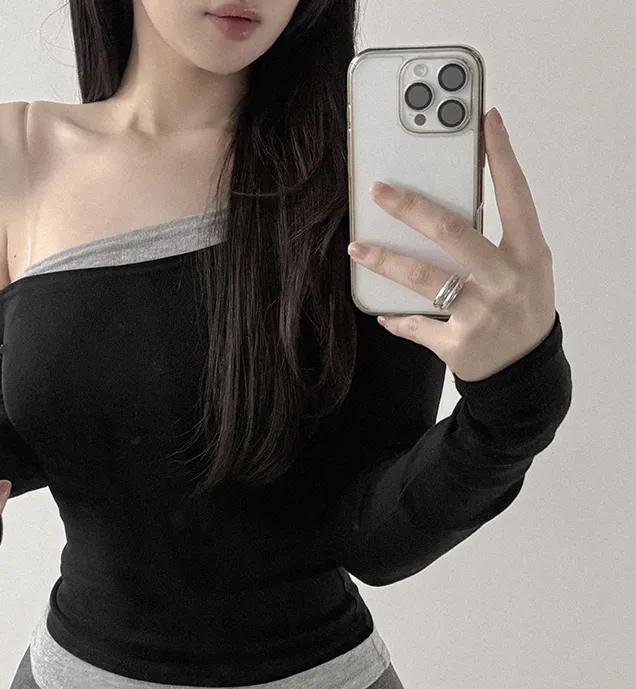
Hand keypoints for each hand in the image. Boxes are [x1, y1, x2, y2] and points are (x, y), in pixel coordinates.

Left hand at [347, 107, 556, 381]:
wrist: (525, 373)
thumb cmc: (522, 308)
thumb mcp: (527, 267)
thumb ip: (498, 236)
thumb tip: (450, 201)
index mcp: (529, 253)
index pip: (516, 194)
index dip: (501, 155)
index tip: (486, 119)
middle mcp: (506, 279)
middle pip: (452, 233)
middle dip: (411, 207)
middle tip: (379, 190)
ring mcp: (481, 313)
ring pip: (425, 279)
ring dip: (386, 261)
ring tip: (357, 248)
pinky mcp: (459, 344)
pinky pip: (417, 325)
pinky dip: (396, 318)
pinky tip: (380, 310)